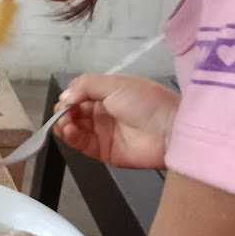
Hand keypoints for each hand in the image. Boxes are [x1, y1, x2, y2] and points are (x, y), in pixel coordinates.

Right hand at [54, 74, 178, 168]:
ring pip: (73, 129)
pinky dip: (71, 138)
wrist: (170, 130)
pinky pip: (81, 145)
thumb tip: (65, 96)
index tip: (66, 100)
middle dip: (64, 112)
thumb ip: (86, 86)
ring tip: (65, 123)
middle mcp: (103, 113)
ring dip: (64, 124)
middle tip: (64, 113)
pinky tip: (69, 130)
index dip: (69, 97)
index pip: (78, 95)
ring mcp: (102, 133)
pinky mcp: (103, 152)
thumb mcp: (115, 84)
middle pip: (73, 113)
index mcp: (107, 94)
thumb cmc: (147, 102)